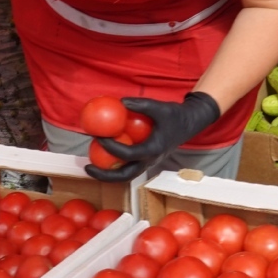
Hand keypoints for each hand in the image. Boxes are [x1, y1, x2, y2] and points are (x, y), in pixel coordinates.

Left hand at [86, 92, 221, 181]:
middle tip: (87, 168)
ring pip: (125, 176)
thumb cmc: (175, 115)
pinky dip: (114, 165)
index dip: (111, 147)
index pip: (128, 154)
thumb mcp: (160, 107)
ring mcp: (148, 163)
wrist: (189, 123)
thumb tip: (121, 102)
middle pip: (125, 176)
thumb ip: (141, 104)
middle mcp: (150, 160)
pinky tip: (101, 155)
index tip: (99, 137)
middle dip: (104, 175)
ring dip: (107, 174)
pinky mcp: (146, 160)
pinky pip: (128, 167)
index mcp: (153, 150)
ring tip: (89, 167)